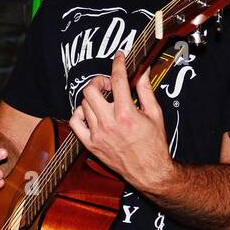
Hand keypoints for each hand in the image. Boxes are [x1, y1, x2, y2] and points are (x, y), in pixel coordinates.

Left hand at [69, 51, 172, 191]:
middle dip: (99, 81)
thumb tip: (143, 71)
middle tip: (109, 85)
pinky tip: (90, 113)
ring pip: (83, 104)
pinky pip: (74, 122)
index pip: (117, 79)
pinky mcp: (90, 144)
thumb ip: (146, 90)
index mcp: (127, 114)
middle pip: (90, 90)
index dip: (117, 63)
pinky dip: (79, 113)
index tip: (119, 58)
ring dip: (93, 98)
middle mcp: (109, 123)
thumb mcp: (155, 114)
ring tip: (104, 101)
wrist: (149, 171)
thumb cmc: (154, 144)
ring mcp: (97, 134)